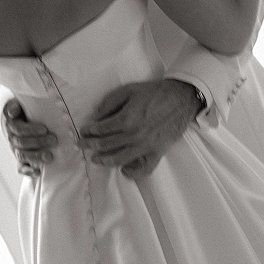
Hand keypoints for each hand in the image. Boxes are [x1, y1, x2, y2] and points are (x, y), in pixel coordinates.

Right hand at [2, 99, 57, 176]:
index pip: (19, 129)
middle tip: (54, 140)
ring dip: (36, 157)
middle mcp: (12, 138)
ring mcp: (16, 150)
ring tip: (50, 157)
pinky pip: (20, 168)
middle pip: (21, 143)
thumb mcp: (20, 103)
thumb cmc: (25, 110)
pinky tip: (38, 172)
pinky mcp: (20, 160)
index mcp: (12, 124)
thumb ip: (16, 105)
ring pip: (22, 155)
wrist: (22, 119)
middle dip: (38, 142)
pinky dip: (28, 171)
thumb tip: (13, 110)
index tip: (45, 129)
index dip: (31, 130)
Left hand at [80, 79, 200, 178]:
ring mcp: (146, 146)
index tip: (84, 131)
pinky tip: (124, 169)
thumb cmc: (155, 93)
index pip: (101, 129)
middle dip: (90, 145)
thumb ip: (110, 103)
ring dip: (104, 160)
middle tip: (82, 145)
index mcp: (126, 119)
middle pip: (106, 145)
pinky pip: (144, 169)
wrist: (181, 98)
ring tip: (96, 159)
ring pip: (119, 159)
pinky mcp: (157, 152)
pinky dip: (132, 172)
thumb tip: (96, 116)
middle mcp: (134, 135)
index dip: (89, 131)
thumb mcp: (129, 90)